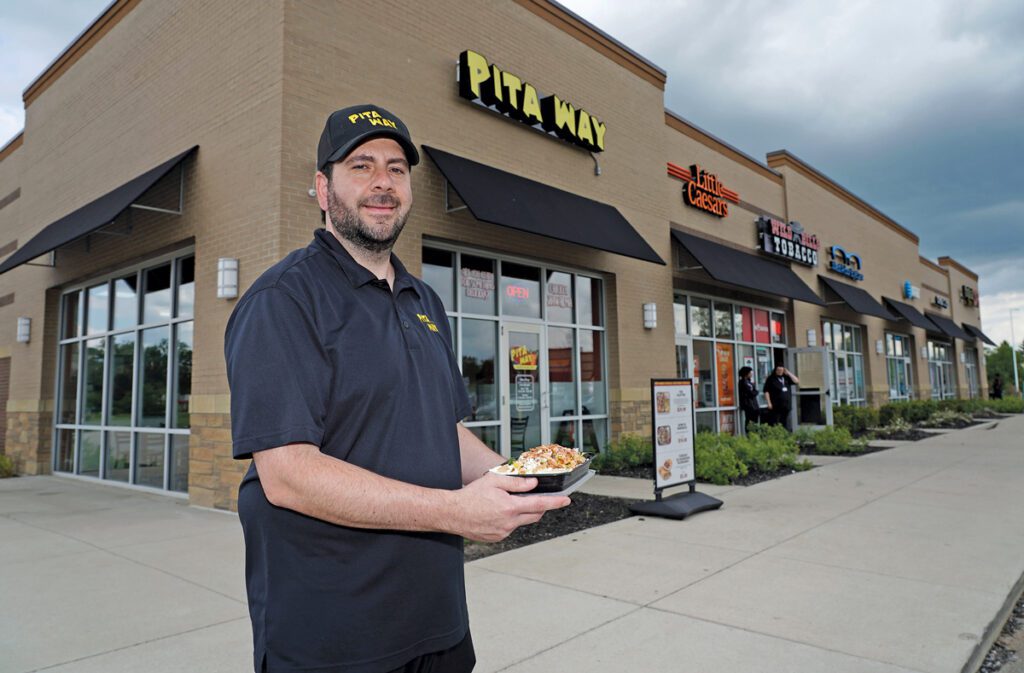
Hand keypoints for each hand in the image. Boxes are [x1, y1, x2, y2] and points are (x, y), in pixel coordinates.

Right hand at [451, 471, 569, 541]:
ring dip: (521, 512)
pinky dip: (510, 519)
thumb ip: (516, 482)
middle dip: (539, 506)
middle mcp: (509, 522)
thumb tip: (533, 484)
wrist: (452, 513)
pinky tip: (497, 512)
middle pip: (534, 515)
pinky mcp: (497, 538)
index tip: (566, 500)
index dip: (555, 502)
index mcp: (510, 507)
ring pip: (521, 522)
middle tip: (535, 497)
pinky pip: (510, 528)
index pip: (540, 504)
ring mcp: (503, 532)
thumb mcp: (494, 480)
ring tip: (506, 502)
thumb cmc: (470, 496)